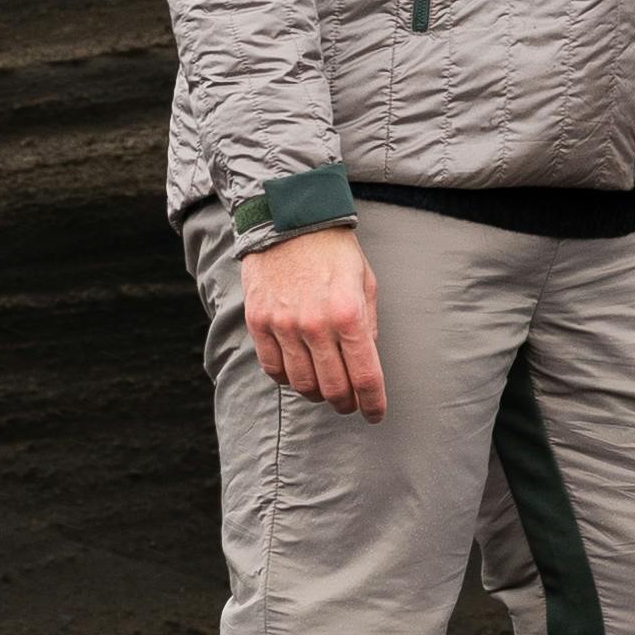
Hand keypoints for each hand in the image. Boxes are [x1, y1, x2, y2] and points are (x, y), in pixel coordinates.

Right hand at [241, 220, 385, 418]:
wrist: (288, 219)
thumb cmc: (333, 250)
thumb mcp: (365, 282)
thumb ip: (367, 324)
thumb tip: (366, 360)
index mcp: (348, 314)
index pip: (365, 376)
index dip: (373, 403)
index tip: (375, 414)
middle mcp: (315, 324)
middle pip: (333, 388)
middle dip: (347, 403)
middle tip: (350, 403)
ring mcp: (283, 325)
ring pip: (302, 384)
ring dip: (317, 394)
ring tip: (324, 388)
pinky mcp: (259, 322)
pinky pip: (273, 369)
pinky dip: (288, 379)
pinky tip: (298, 372)